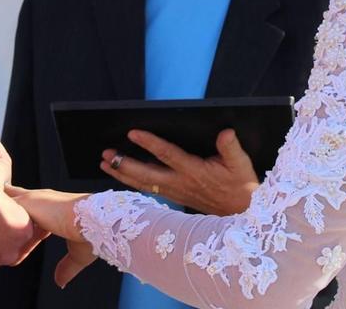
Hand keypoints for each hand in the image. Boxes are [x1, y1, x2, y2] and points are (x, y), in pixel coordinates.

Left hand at [9, 186, 94, 287]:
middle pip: (13, 200)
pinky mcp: (26, 201)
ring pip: (4, 205)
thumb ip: (66, 267)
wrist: (96, 221)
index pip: (29, 211)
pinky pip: (3, 211)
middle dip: (1, 215)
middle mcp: (41, 199)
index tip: (14, 239)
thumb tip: (60, 282)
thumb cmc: (92, 234)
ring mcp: (33, 199)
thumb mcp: (76, 254)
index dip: (20, 225)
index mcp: (52, 208)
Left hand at [102, 128, 257, 214]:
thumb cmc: (240, 186)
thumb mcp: (241, 165)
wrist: (241, 213)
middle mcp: (180, 183)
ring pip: (143, 183)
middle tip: (106, 154)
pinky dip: (131, 182)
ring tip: (104, 163)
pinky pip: (148, 189)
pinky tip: (119, 175)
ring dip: (122, 174)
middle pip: (146, 174)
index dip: (150, 143)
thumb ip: (231, 148)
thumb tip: (225, 132)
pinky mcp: (173, 196)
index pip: (167, 155)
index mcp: (194, 171)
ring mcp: (174, 191)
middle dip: (124, 164)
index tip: (133, 133)